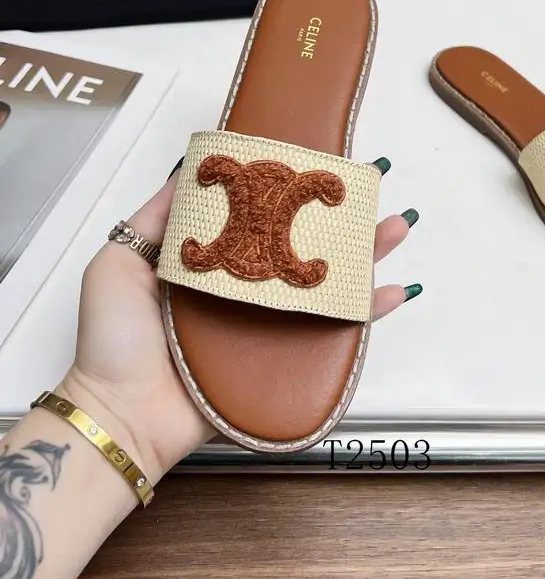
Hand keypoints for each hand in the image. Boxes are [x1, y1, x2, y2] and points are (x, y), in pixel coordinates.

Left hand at [60, 169, 415, 483]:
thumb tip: (189, 170)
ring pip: (327, 283)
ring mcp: (268, 325)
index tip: (315, 165)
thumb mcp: (119, 262)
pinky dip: (368, 314)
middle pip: (304, 245)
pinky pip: (334, 333)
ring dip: (366, 256)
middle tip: (371, 192)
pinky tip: (395, 291)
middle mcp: (246, 290)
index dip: (289, 193)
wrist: (123, 413)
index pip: (260, 220)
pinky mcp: (284, 360)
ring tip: (395, 227)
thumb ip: (154, 220)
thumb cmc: (114, 340)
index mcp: (213, 263)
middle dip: (340, 219)